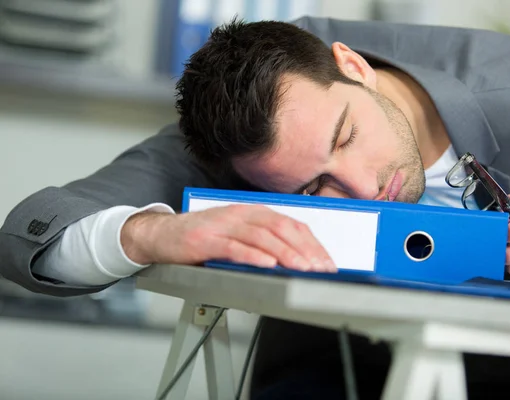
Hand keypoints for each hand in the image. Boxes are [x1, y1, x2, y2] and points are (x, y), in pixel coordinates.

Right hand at [121, 204, 335, 271]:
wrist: (163, 235)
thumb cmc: (204, 238)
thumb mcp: (238, 235)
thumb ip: (263, 242)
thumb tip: (295, 260)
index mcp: (253, 212)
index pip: (290, 225)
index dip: (312, 243)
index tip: (326, 261)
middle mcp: (241, 214)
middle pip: (280, 228)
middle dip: (304, 249)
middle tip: (320, 268)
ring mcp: (223, 225)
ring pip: (261, 237)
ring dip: (285, 254)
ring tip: (302, 268)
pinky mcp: (206, 240)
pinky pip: (234, 247)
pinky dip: (253, 256)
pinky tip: (268, 265)